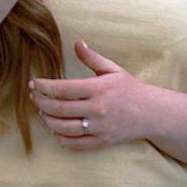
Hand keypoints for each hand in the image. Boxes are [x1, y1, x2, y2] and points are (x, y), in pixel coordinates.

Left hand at [29, 39, 155, 148]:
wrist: (152, 113)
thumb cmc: (130, 89)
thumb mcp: (113, 70)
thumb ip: (92, 58)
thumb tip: (77, 43)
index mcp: (99, 88)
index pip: (62, 88)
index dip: (44, 86)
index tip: (34, 83)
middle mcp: (98, 109)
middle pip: (59, 109)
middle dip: (41, 103)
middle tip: (34, 98)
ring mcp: (99, 127)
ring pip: (63, 127)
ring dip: (47, 120)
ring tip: (42, 112)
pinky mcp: (101, 141)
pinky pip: (74, 143)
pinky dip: (60, 137)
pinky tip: (55, 129)